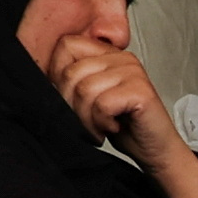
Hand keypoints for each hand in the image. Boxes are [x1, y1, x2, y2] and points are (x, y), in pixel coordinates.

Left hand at [50, 39, 197, 197]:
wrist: (156, 152)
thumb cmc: (125, 127)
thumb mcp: (91, 99)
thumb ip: (73, 81)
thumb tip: (40, 78)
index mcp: (107, 54)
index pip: (65, 45)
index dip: (57, 75)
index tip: (71, 101)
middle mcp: (121, 57)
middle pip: (71, 72)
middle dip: (71, 105)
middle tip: (86, 123)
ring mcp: (133, 72)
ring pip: (84, 90)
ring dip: (86, 118)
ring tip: (99, 128)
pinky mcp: (140, 91)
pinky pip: (102, 104)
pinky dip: (101, 122)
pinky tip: (113, 128)